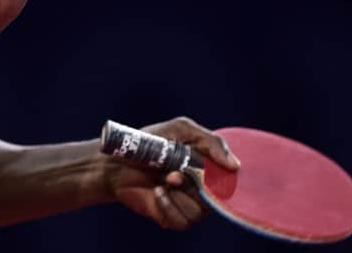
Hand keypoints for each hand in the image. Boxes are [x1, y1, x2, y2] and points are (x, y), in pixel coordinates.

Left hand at [102, 117, 240, 230]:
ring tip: (163, 180)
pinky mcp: (171, 216)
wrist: (115, 161)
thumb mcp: (181, 129)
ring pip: (200, 211)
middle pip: (216, 197)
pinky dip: (169, 207)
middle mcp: (200, 187)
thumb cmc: (148, 142)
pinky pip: (183, 221)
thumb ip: (211, 141)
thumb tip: (235, 166)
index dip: (221, 176)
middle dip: (194, 185)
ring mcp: (186, 203)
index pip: (229, 178)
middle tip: (173, 174)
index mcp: (207, 166)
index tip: (202, 166)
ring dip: (180, 195)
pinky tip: (157, 193)